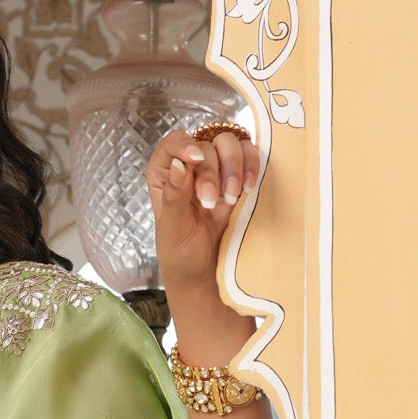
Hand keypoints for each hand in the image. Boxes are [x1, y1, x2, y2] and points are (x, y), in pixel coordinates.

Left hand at [146, 126, 259, 299]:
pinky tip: (249, 187)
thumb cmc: (182, 254)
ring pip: (229, 144)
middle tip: (211, 202)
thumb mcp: (173, 230)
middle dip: (210, 171)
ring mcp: (217, 170)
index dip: (183, 144)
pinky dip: (252, 165)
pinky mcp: (240, 178)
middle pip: (204, 145)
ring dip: (234, 166)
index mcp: (165, 176)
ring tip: (232, 197)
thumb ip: (174, 198)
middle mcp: (190, 167)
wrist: (207, 274)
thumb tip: (178, 165)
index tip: (195, 158)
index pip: (172, 144)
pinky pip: (250, 155)